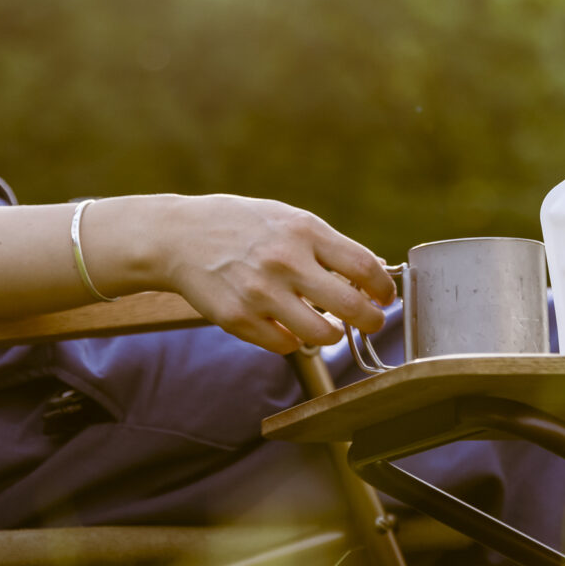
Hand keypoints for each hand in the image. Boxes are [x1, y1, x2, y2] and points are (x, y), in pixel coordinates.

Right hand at [154, 194, 394, 353]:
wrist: (179, 236)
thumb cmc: (241, 225)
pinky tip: (287, 325)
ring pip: (322, 335)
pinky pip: (285, 346)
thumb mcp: (287, 219)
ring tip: (328, 327)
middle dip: (371, 321)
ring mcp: (261, 294)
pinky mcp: (239, 320)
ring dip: (332, 335)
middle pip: (351, 307)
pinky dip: (293, 340)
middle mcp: (285, 262)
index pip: (364, 266)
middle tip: (371, 322)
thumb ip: (326, 245)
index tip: (385, 296)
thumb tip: (371, 273)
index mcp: (303, 231)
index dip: (384, 288)